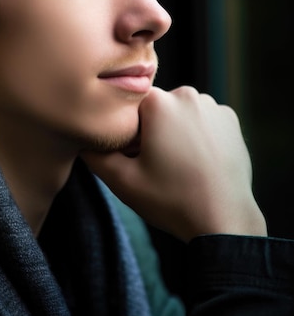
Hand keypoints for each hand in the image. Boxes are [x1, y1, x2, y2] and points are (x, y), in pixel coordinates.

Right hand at [83, 86, 266, 241]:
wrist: (223, 221)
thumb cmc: (171, 200)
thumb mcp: (121, 181)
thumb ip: (94, 154)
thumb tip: (83, 138)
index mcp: (159, 102)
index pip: (128, 107)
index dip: (126, 132)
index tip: (133, 158)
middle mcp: (188, 94)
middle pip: (154, 108)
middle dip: (150, 131)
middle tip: (154, 166)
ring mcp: (214, 106)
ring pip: (179, 113)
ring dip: (173, 132)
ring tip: (177, 166)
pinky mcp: (231, 121)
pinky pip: (202, 121)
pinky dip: (196, 136)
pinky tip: (197, 163)